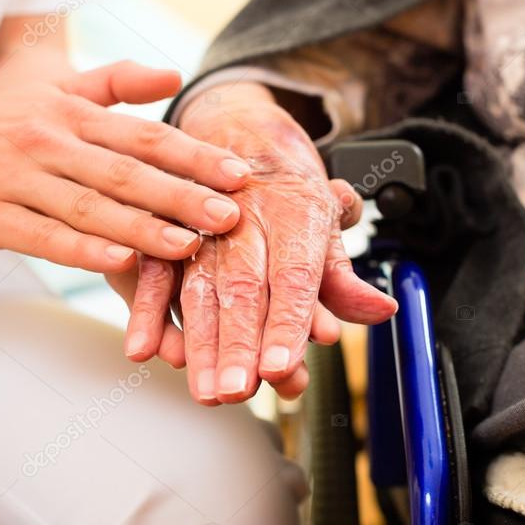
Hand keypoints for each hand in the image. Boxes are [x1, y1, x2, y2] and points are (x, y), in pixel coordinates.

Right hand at [0, 61, 250, 271]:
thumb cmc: (0, 122)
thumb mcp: (54, 91)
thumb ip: (115, 84)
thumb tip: (175, 73)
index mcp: (72, 114)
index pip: (144, 135)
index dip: (193, 156)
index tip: (239, 175)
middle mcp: (49, 141)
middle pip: (125, 172)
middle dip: (182, 194)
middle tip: (230, 216)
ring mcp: (18, 179)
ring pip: (88, 206)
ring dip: (141, 226)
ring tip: (188, 245)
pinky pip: (42, 235)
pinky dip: (81, 248)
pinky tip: (118, 261)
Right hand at [106, 177, 355, 384]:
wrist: (240, 134)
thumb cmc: (290, 193)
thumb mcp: (328, 224)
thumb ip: (345, 278)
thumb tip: (380, 310)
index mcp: (295, 215)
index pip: (293, 277)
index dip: (286, 323)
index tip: (279, 367)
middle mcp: (247, 220)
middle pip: (242, 289)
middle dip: (238, 345)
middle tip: (236, 390)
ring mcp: (204, 226)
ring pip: (198, 288)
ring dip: (199, 343)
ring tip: (205, 389)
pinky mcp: (170, 232)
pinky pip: (156, 274)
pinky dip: (148, 313)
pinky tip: (144, 349)